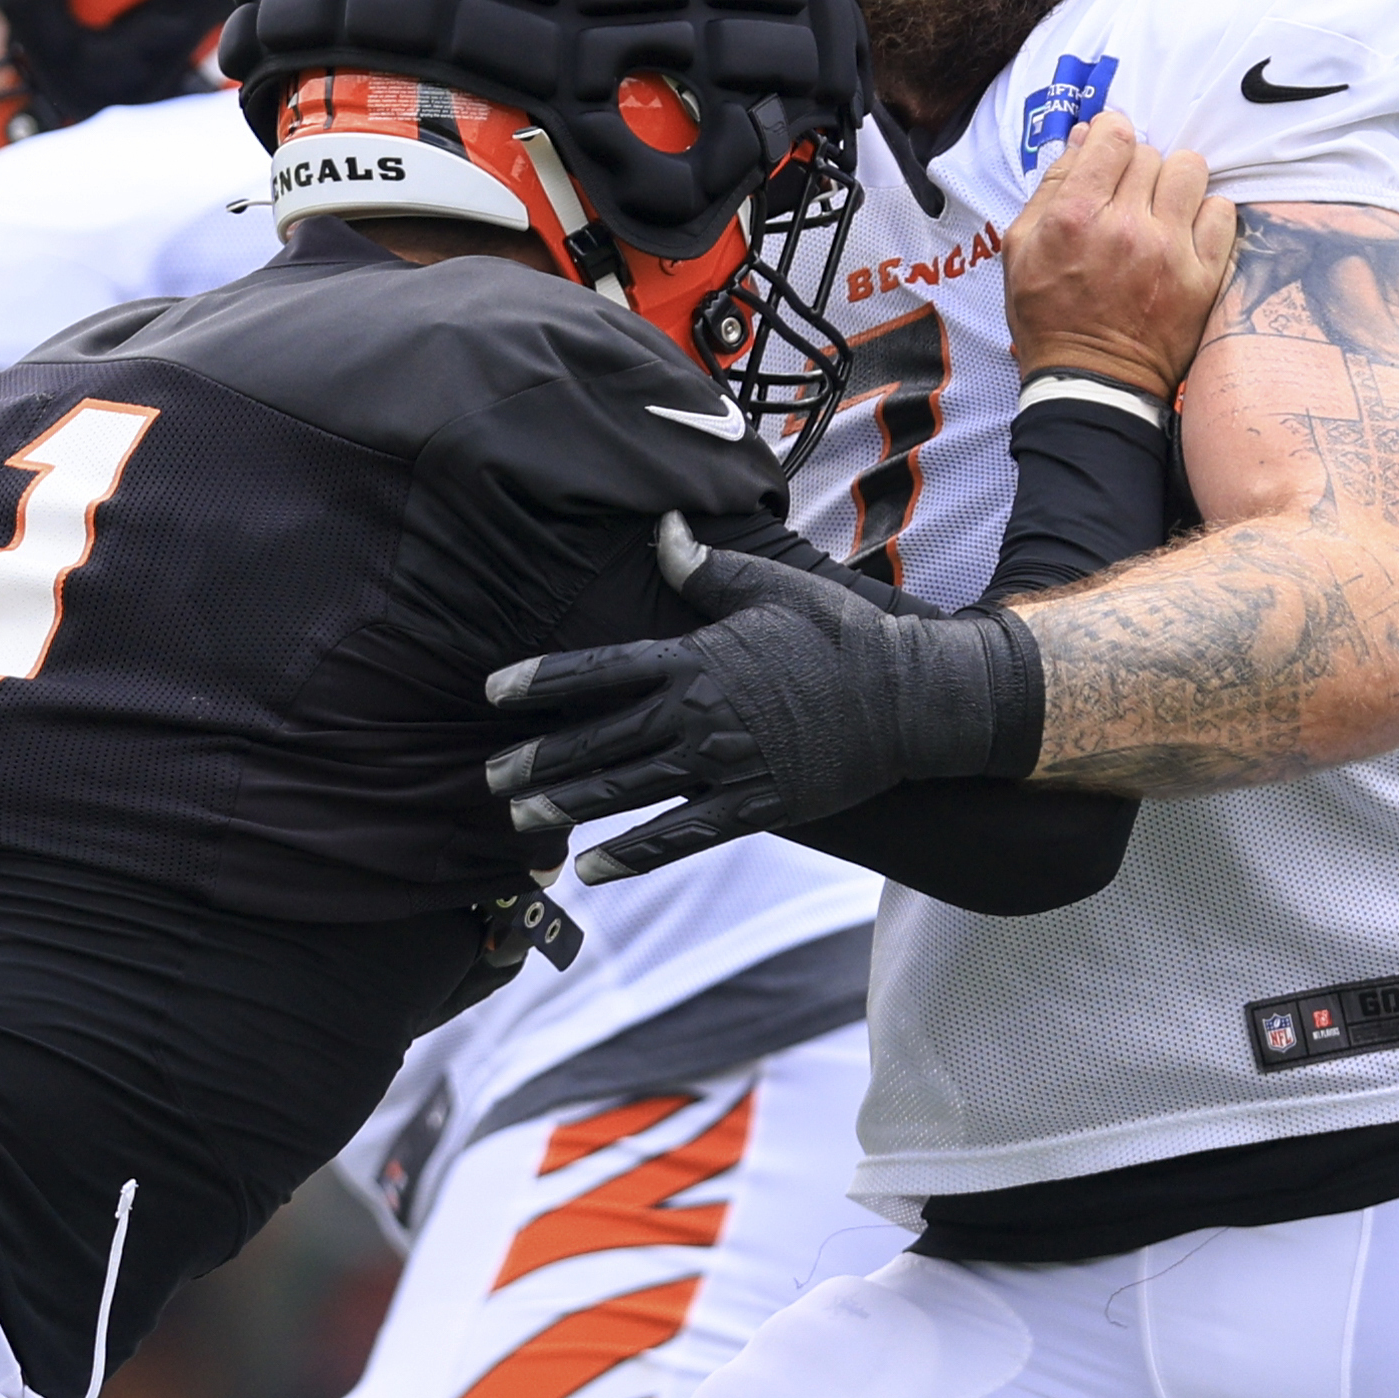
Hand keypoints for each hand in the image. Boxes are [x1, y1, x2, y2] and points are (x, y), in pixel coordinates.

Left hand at [481, 514, 1039, 881]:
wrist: (911, 697)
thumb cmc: (840, 635)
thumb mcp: (772, 585)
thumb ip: (706, 567)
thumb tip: (661, 529)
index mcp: (693, 658)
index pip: (597, 669)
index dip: (539, 681)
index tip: (491, 692)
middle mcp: (697, 713)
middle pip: (598, 738)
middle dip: (537, 758)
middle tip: (487, 775)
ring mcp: (723, 764)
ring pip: (627, 789)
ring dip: (569, 806)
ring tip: (520, 819)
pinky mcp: (754, 806)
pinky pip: (680, 836)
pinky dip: (633, 855)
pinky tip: (593, 868)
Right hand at [1003, 111, 1235, 395]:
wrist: (1092, 381)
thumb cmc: (1050, 316)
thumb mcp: (1021, 249)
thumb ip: (1051, 188)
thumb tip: (1084, 139)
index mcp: (1075, 217)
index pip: (1113, 136)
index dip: (1112, 134)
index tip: (1111, 149)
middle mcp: (1126, 227)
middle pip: (1151, 153)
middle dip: (1137, 166)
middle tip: (1128, 195)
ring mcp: (1169, 250)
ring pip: (1191, 170)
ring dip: (1176, 181)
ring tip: (1163, 206)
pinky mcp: (1203, 275)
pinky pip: (1222, 212)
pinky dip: (1206, 214)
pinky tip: (1185, 232)